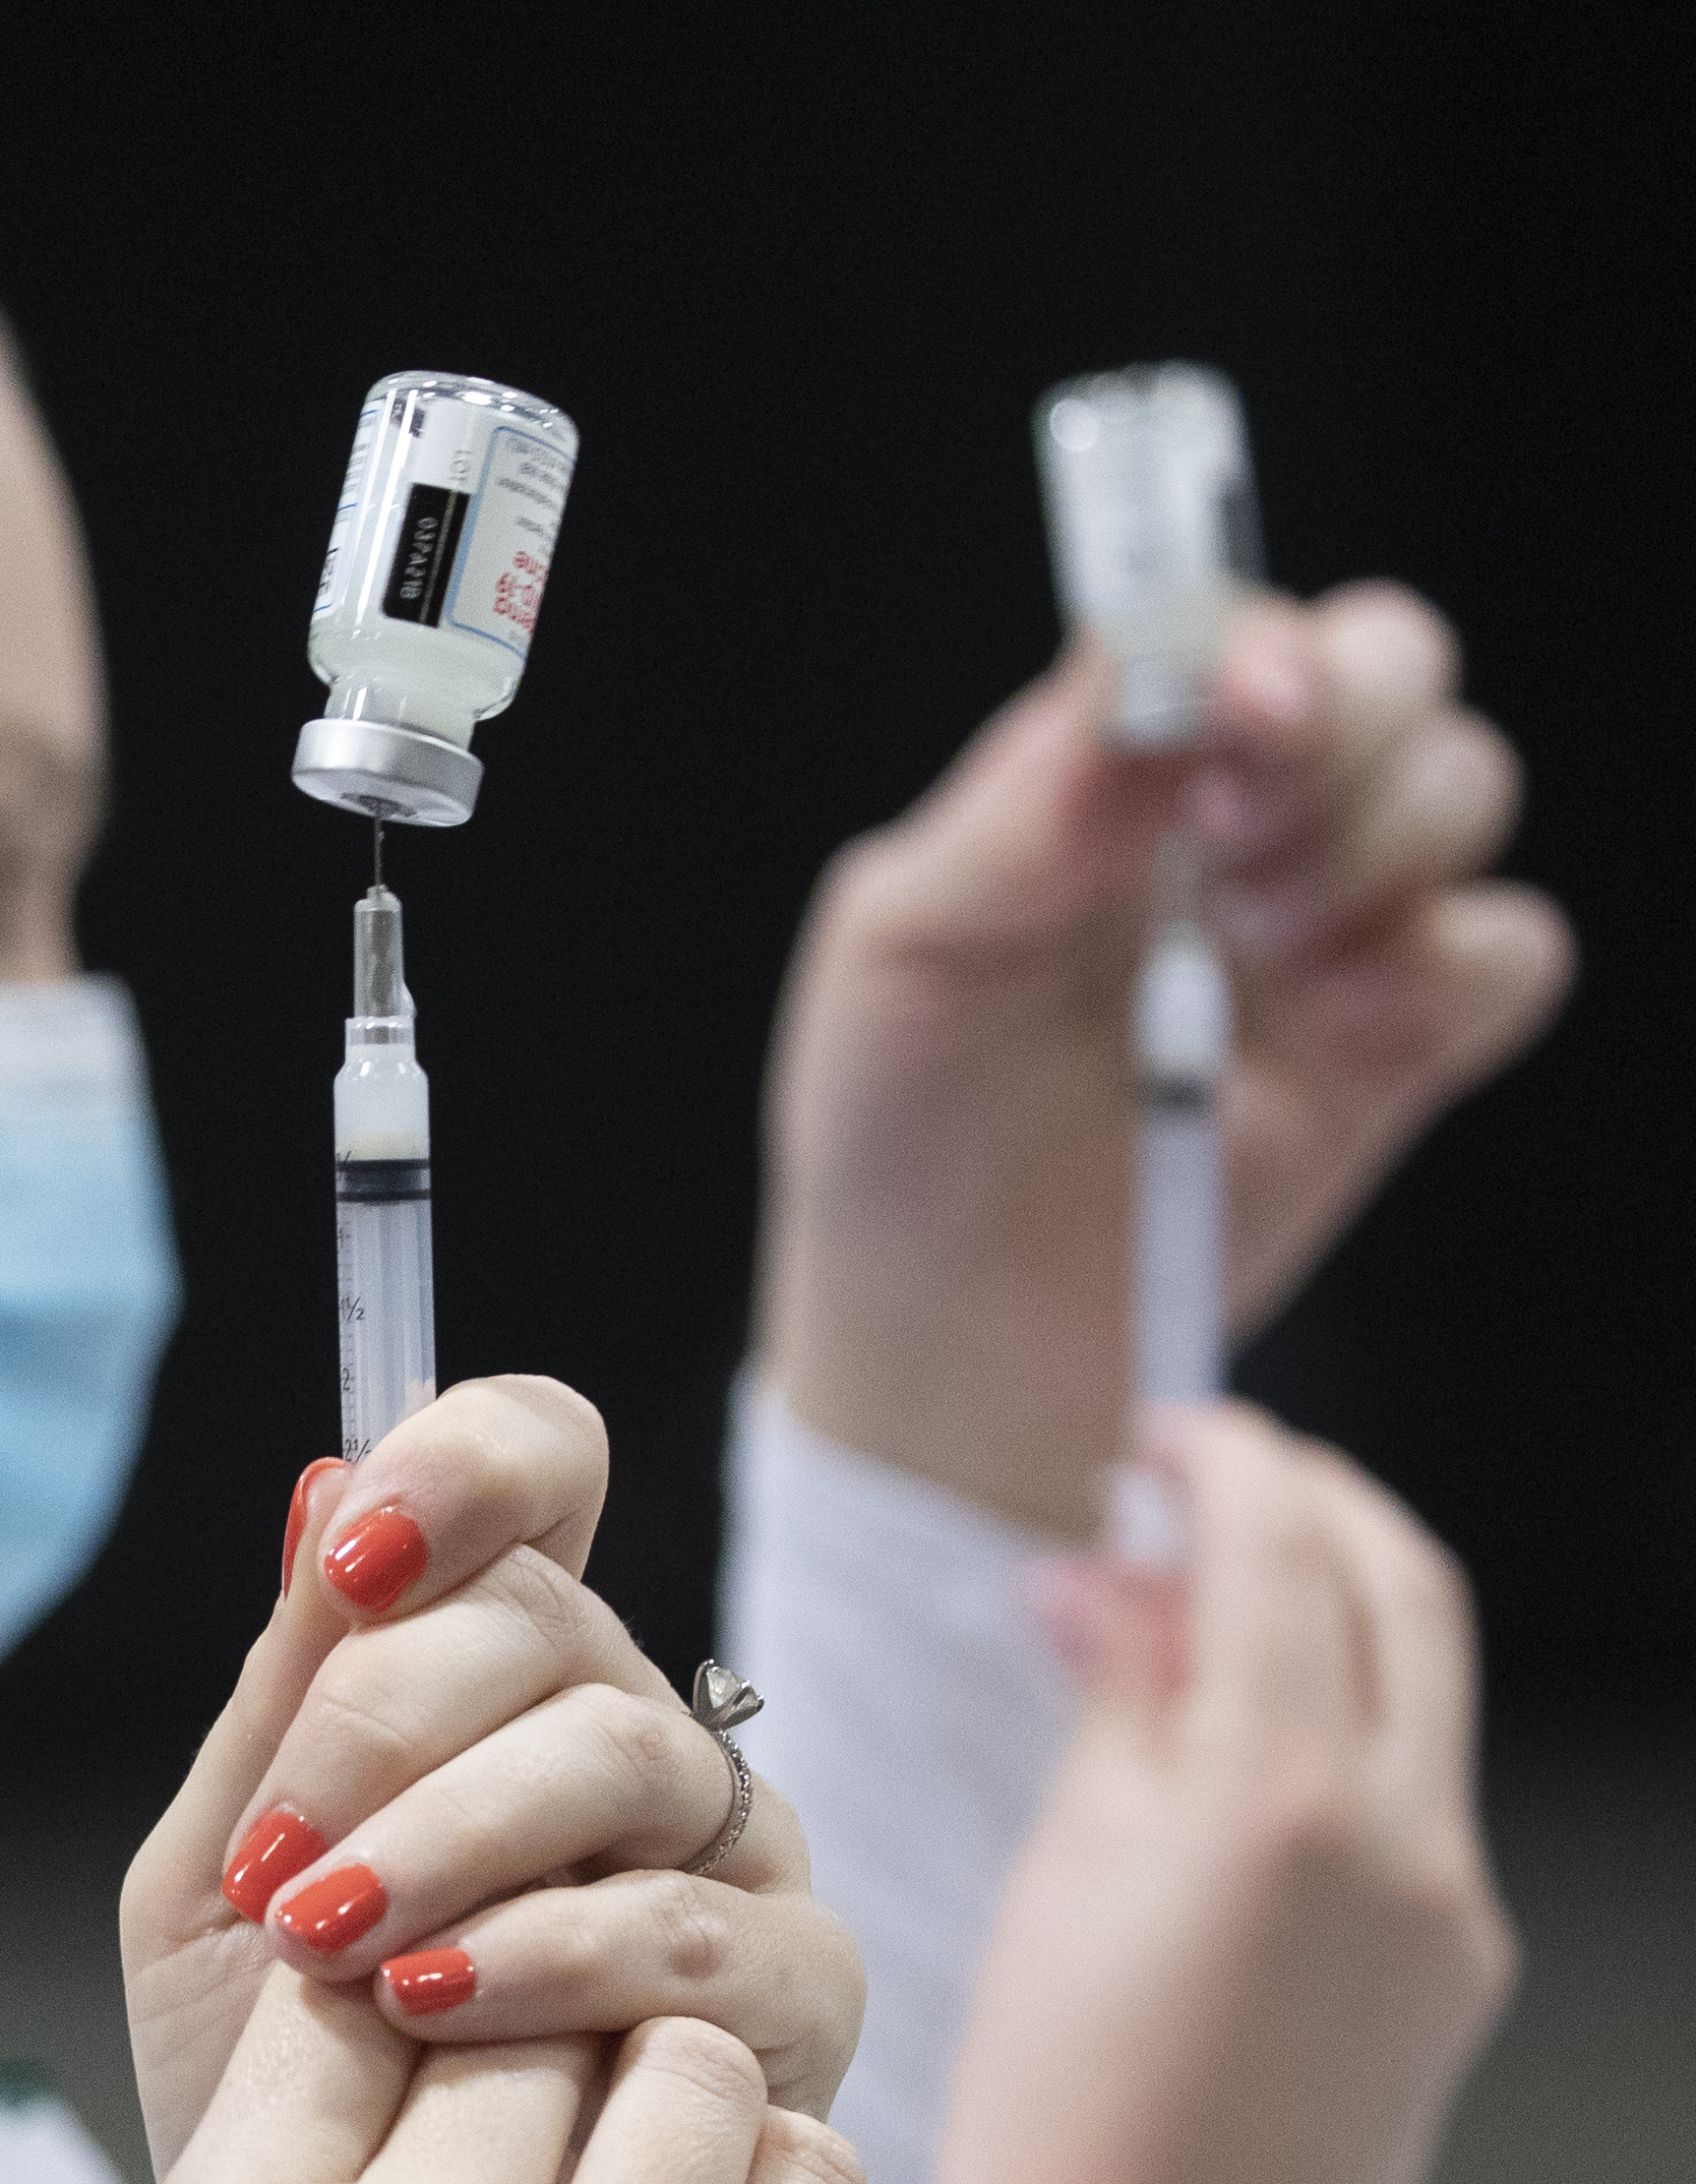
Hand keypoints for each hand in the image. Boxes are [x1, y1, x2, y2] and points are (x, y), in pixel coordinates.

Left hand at [124, 1382, 859, 2175]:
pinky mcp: (791, 1992)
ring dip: (451, 1841)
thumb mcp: (217, 1886)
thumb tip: (326, 1481)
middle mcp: (627, 1729)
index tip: (358, 1561)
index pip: (539, 1464)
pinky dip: (550, 1958)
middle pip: (553, 1622)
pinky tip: (433, 2005)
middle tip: (273, 1860)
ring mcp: (725, 1852)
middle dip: (385, 1726)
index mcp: (495, 1669)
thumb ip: (278, 1700)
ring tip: (325, 1941)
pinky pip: (697, 1928)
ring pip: (624, 1756)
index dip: (466, 1466)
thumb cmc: (264, 2083)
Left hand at [760, 585, 1571, 1533]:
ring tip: (1251, 949)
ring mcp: (1328, 929)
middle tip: (1234, 835)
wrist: (946, 1330)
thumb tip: (1133, 668)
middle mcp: (1232, 826)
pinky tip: (1339, 1028)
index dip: (1255, 636)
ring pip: (1465, 783)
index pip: (1231, 627)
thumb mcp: (902, 949)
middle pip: (1390, 664)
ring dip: (1375, 846)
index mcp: (1108, 776)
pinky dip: (1451, 964)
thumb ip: (1018, 806)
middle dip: (1344, 720)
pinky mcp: (1400, 1047)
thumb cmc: (896, 1125)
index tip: (1233, 703)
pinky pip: (1511, 949)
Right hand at [913, 1405, 1514, 2183]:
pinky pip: (1408, 1810)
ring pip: (1416, 1699)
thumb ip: (1124, 1706)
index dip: (1222, 1463)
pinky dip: (1328, 1741)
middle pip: (1402, 1596)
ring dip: (1318, 1624)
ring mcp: (1451, 1920)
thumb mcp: (1058, 1876)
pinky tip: (1216, 1776)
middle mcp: (1409, 1844)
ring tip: (1175, 1636)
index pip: (1285, 1550)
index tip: (1159, 1435)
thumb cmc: (1047, 2118)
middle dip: (1307, 1512)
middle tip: (1196, 1487)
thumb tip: (1128, 1586)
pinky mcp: (1452, 1986)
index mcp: (1290, 1801)